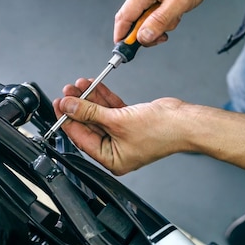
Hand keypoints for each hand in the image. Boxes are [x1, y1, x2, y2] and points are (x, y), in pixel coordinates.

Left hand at [53, 78, 187, 174]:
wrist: (184, 121)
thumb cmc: (161, 131)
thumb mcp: (118, 121)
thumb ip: (90, 112)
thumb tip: (70, 106)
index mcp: (112, 160)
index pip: (82, 138)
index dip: (68, 120)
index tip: (60, 105)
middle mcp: (117, 149)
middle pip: (89, 125)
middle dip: (78, 106)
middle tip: (67, 92)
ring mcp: (124, 134)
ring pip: (100, 115)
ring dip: (90, 99)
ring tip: (79, 85)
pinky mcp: (131, 121)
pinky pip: (112, 109)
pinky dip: (104, 97)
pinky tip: (95, 87)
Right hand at [114, 0, 220, 44]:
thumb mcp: (179, 4)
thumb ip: (159, 21)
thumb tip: (143, 36)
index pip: (124, 18)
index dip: (122, 37)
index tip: (126, 51)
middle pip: (132, 20)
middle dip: (147, 32)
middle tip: (163, 36)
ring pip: (144, 18)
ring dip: (158, 24)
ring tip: (175, 17)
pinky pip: (151, 12)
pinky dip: (162, 17)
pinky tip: (174, 12)